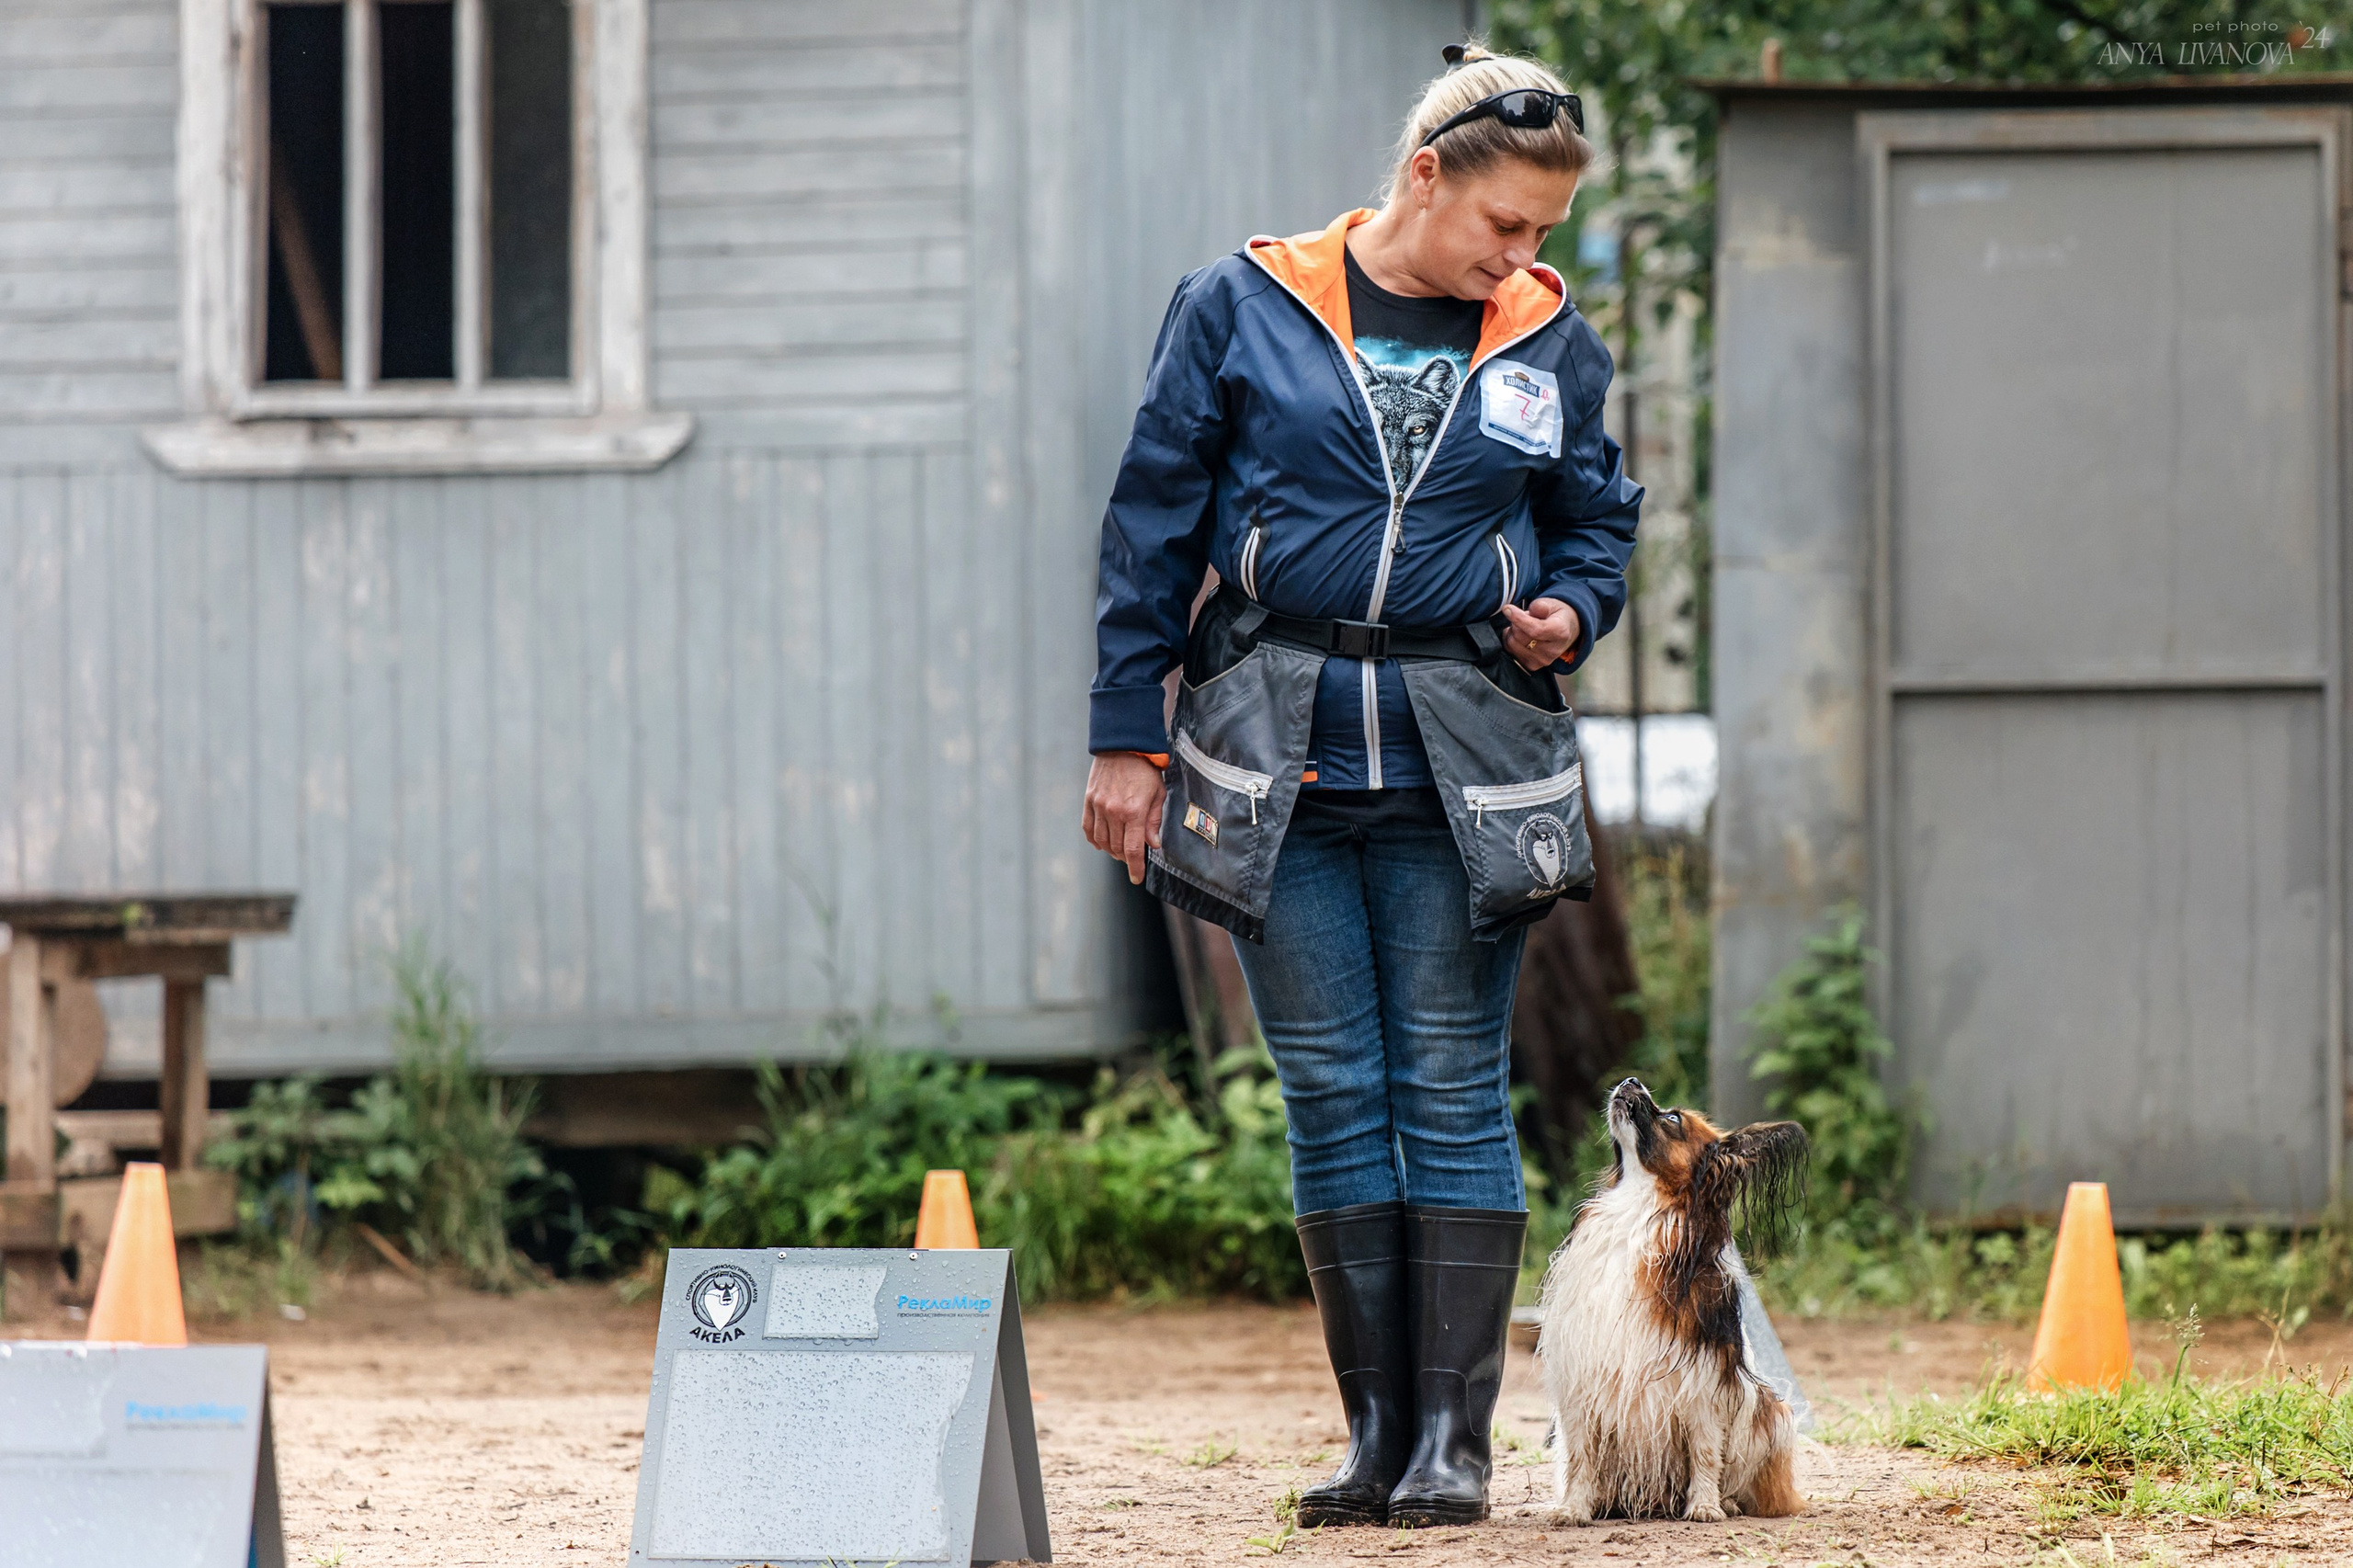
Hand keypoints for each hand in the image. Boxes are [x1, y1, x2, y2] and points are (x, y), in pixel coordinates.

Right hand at [1082, 751, 1165, 884]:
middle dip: (1125, 857)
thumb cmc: (1145, 769)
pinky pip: (1088, 828)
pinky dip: (1094, 840)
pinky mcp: (1088, 800)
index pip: (1132, 850)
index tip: (1136, 878)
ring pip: (1101, 841)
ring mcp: (1098, 806)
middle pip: (1117, 848)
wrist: (1123, 745)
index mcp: (1134, 812)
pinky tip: (1102, 843)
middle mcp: (1114, 812)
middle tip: (1132, 856)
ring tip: (1119, 849)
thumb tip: (1153, 845)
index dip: (1135, 868)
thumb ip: (1154, 821)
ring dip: (1111, 850)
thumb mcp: (1158, 794)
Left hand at [1501, 597, 1580, 670]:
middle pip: (1520, 636)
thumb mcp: (1552, 604)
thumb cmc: (1556, 615)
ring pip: (1512, 643)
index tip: (1507, 609)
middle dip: (1516, 622)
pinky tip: (1521, 636)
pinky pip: (1510, 651)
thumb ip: (1541, 605)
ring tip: (1524, 626)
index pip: (1535, 629)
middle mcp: (1552, 650)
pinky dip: (1511, 640)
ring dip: (1513, 631)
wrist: (1566, 631)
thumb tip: (1532, 610)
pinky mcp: (1532, 665)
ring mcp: (1542, 660)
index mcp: (1560, 632)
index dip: (1518, 619)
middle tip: (1525, 616)